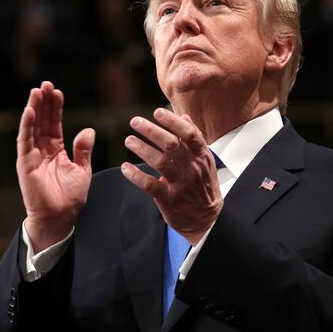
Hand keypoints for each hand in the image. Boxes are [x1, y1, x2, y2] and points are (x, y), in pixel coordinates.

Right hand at [16, 81, 94, 251]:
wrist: (60, 217)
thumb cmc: (69, 197)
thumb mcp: (82, 170)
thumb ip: (83, 150)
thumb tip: (88, 130)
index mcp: (56, 150)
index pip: (54, 124)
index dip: (56, 108)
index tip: (58, 92)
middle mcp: (42, 150)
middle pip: (42, 121)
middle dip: (44, 102)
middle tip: (46, 84)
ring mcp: (32, 155)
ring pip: (32, 127)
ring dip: (34, 108)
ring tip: (37, 91)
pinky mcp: (25, 163)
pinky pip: (24, 141)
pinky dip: (26, 125)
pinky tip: (29, 110)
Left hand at [121, 108, 222, 244]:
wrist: (207, 219)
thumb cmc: (204, 186)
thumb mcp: (205, 161)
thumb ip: (194, 139)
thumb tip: (184, 117)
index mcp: (202, 156)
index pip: (189, 134)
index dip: (172, 121)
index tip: (157, 112)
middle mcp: (192, 168)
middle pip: (171, 145)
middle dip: (151, 130)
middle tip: (135, 122)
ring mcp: (181, 184)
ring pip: (159, 162)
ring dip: (141, 149)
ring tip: (128, 140)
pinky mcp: (169, 199)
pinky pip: (150, 185)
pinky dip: (136, 175)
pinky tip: (125, 167)